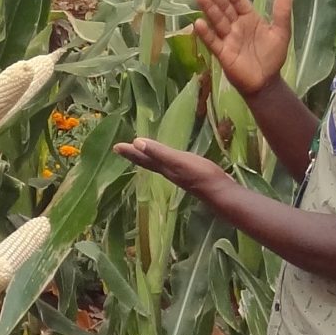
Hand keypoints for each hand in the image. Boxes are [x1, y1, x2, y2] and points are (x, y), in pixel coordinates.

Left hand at [113, 137, 230, 202]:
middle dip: (135, 155)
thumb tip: (136, 142)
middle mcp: (169, 172)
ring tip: (143, 153)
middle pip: (148, 162)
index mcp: (164, 168)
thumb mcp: (177, 161)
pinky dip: (166, 161)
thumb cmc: (200, 174)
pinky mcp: (191, 175)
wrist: (220, 192)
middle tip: (122, 149)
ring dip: (149, 158)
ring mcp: (180, 175)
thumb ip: (158, 152)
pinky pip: (172, 165)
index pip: (143, 158)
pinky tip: (172, 161)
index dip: (130, 152)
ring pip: (159, 165)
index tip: (116, 146)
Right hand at [192, 0, 292, 97]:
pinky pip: (212, 41)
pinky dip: (205, 33)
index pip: (237, 1)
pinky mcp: (222, 53)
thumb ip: (282, 10)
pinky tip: (198, 23)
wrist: (267, 82)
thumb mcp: (281, 31)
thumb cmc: (272, 57)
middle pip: (224, 8)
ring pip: (217, 21)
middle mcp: (236, 26)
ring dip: (208, 9)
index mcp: (249, 18)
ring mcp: (227, 39)